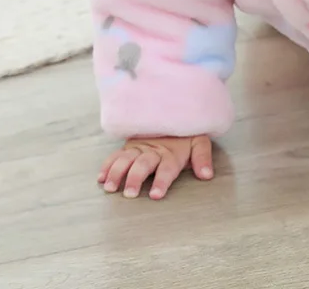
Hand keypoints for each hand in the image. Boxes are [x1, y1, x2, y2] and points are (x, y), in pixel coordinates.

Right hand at [97, 135, 212, 199]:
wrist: (173, 112)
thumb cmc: (186, 134)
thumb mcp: (199, 141)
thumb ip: (202, 157)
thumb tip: (207, 175)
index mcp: (171, 153)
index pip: (167, 169)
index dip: (162, 181)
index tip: (155, 195)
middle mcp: (153, 151)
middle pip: (143, 165)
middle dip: (135, 179)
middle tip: (129, 194)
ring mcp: (139, 147)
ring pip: (126, 159)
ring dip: (117, 173)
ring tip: (110, 187)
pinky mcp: (129, 146)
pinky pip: (116, 155)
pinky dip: (108, 165)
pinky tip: (101, 178)